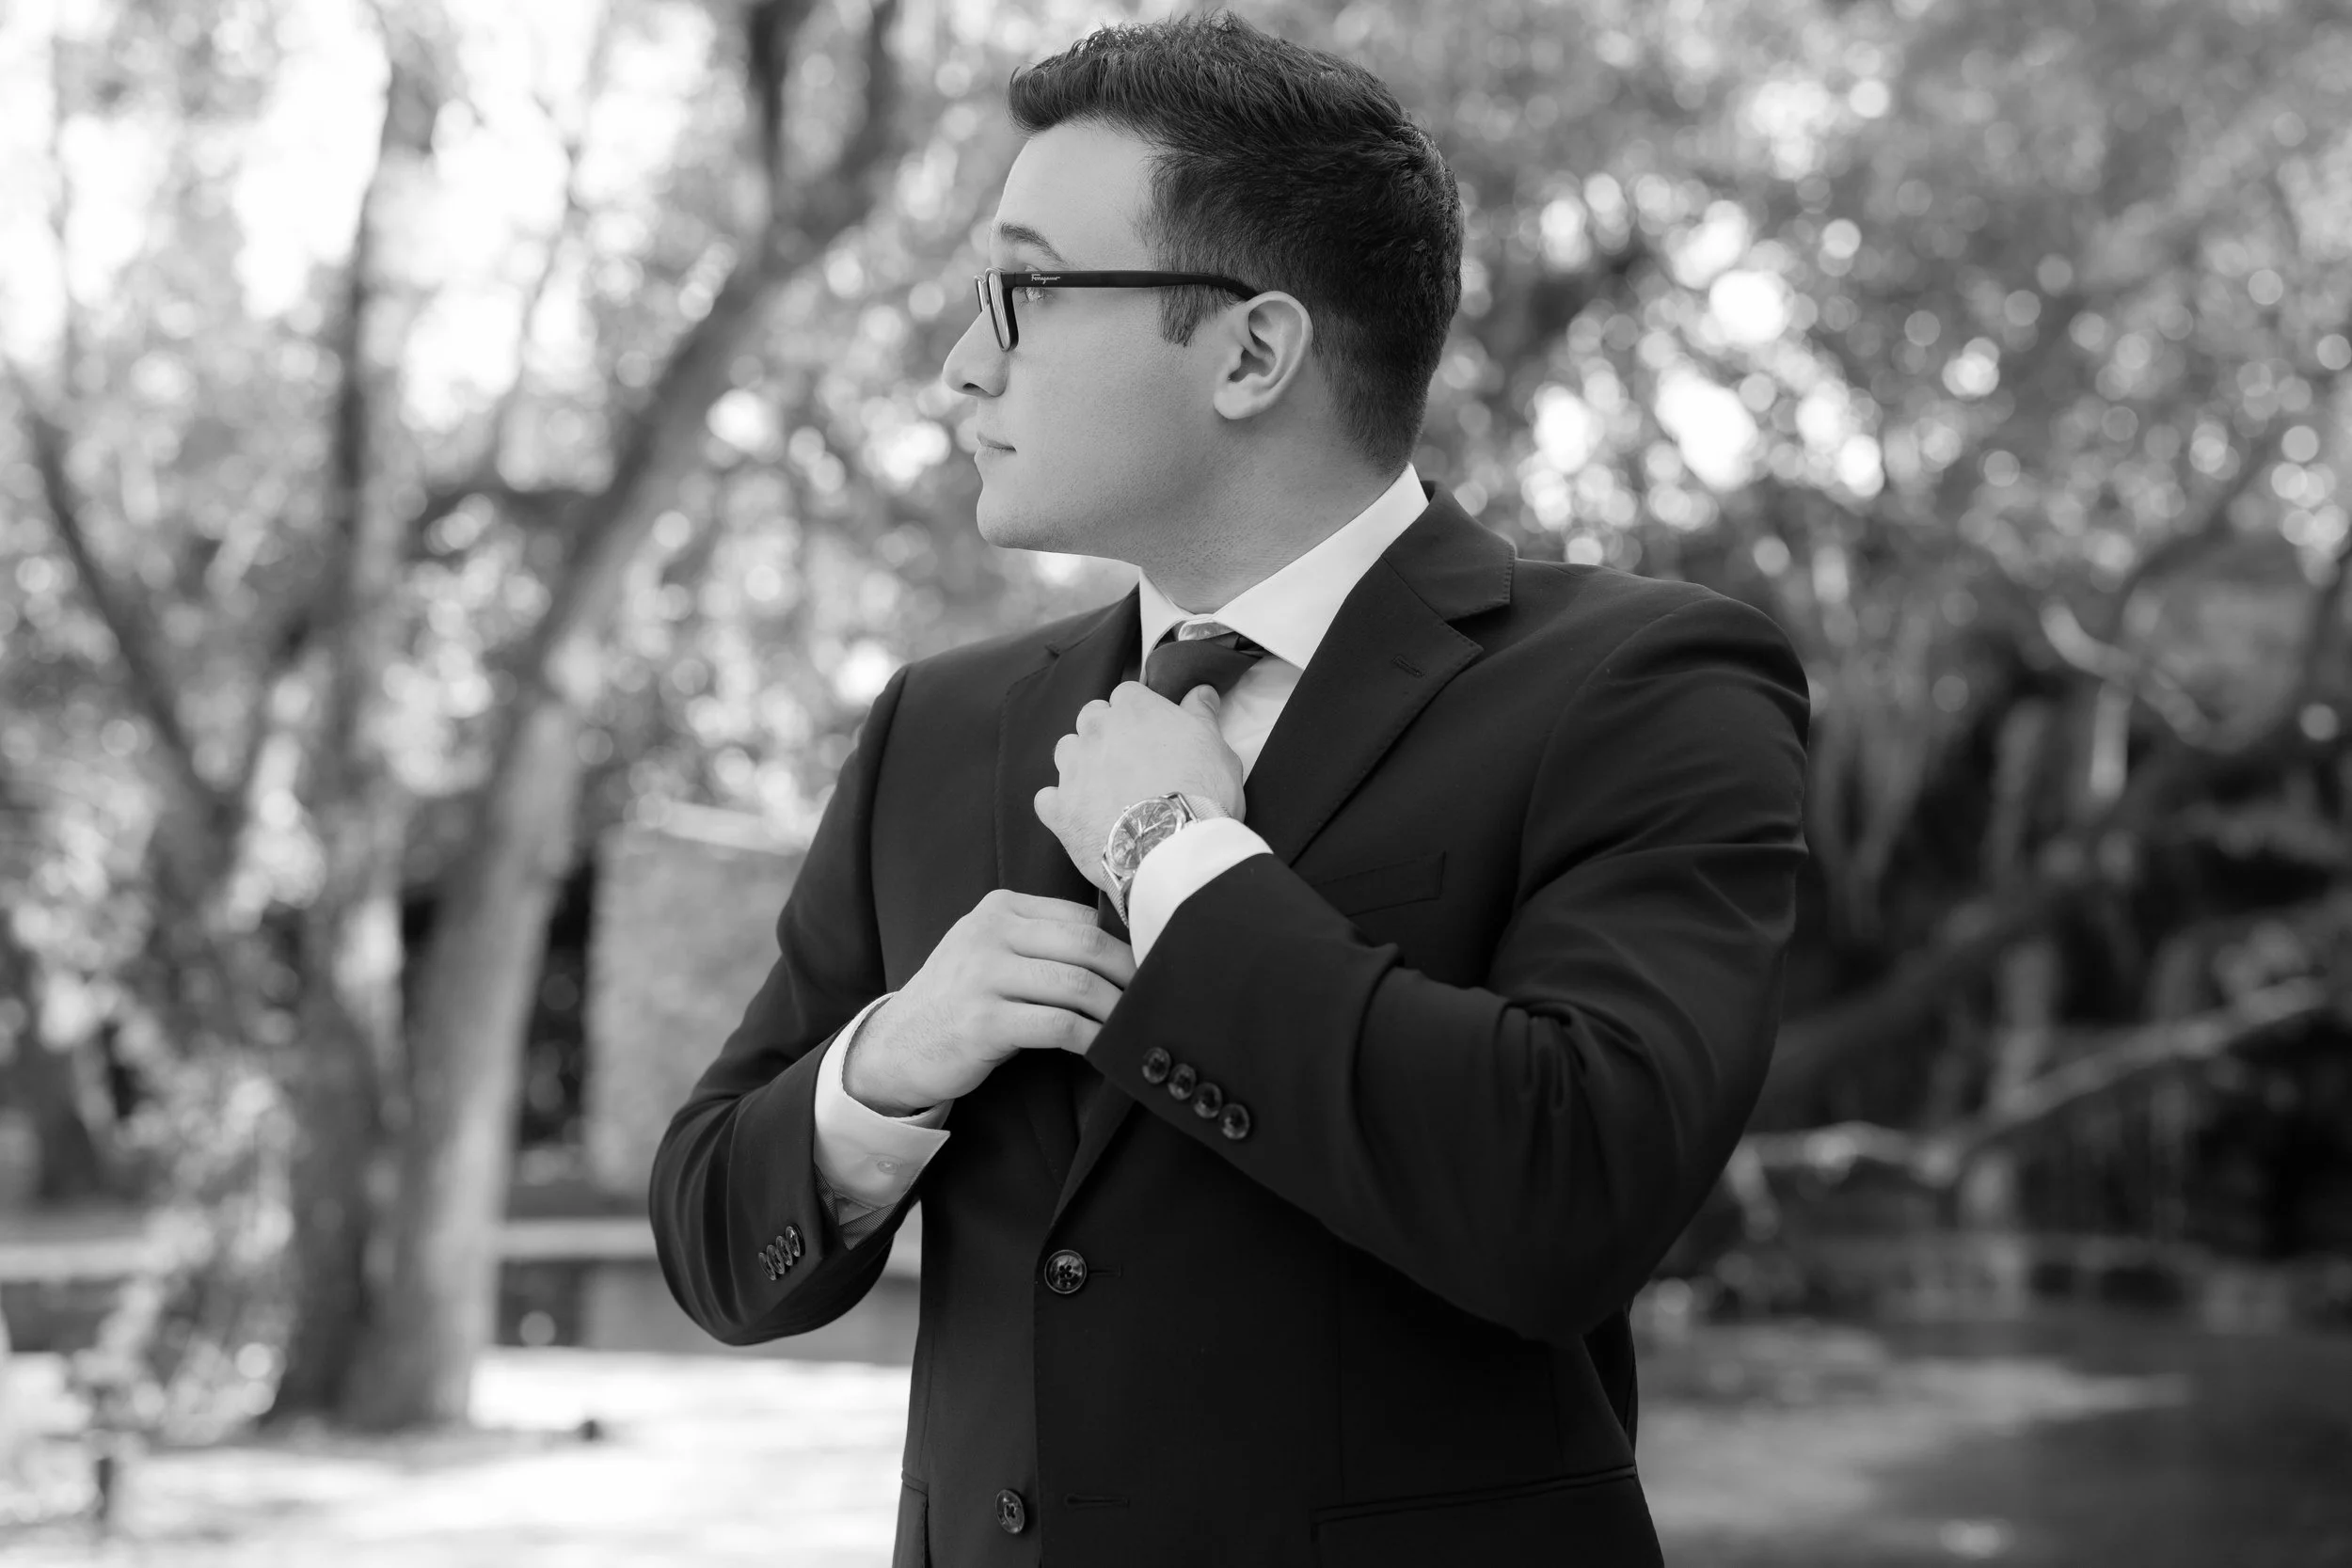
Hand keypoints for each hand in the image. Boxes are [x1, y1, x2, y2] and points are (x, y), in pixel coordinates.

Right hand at [842, 890, 1134, 1114]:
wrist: (896, 1046)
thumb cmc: (960, 1001)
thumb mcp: (992, 952)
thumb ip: (1043, 941)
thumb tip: (1125, 950)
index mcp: (1001, 908)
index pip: (1082, 917)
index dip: (1126, 943)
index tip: (1156, 966)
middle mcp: (991, 933)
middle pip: (1088, 945)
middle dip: (1132, 974)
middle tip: (1162, 997)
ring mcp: (984, 976)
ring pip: (1078, 984)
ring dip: (1117, 1010)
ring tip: (1138, 1026)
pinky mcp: (983, 1021)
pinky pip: (1058, 1025)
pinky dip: (1092, 1038)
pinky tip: (1105, 1049)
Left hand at [1033, 682, 1245, 893]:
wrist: (1173, 845)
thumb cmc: (1201, 791)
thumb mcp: (1217, 748)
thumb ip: (1202, 715)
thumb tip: (1201, 692)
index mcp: (1133, 709)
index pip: (1126, 695)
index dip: (1138, 715)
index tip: (1151, 734)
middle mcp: (1096, 731)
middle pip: (1091, 718)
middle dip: (1105, 734)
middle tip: (1130, 762)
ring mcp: (1073, 769)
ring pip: (1066, 752)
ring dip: (1081, 764)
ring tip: (1105, 791)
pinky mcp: (1059, 809)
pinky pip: (1048, 799)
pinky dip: (1061, 806)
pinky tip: (1082, 818)